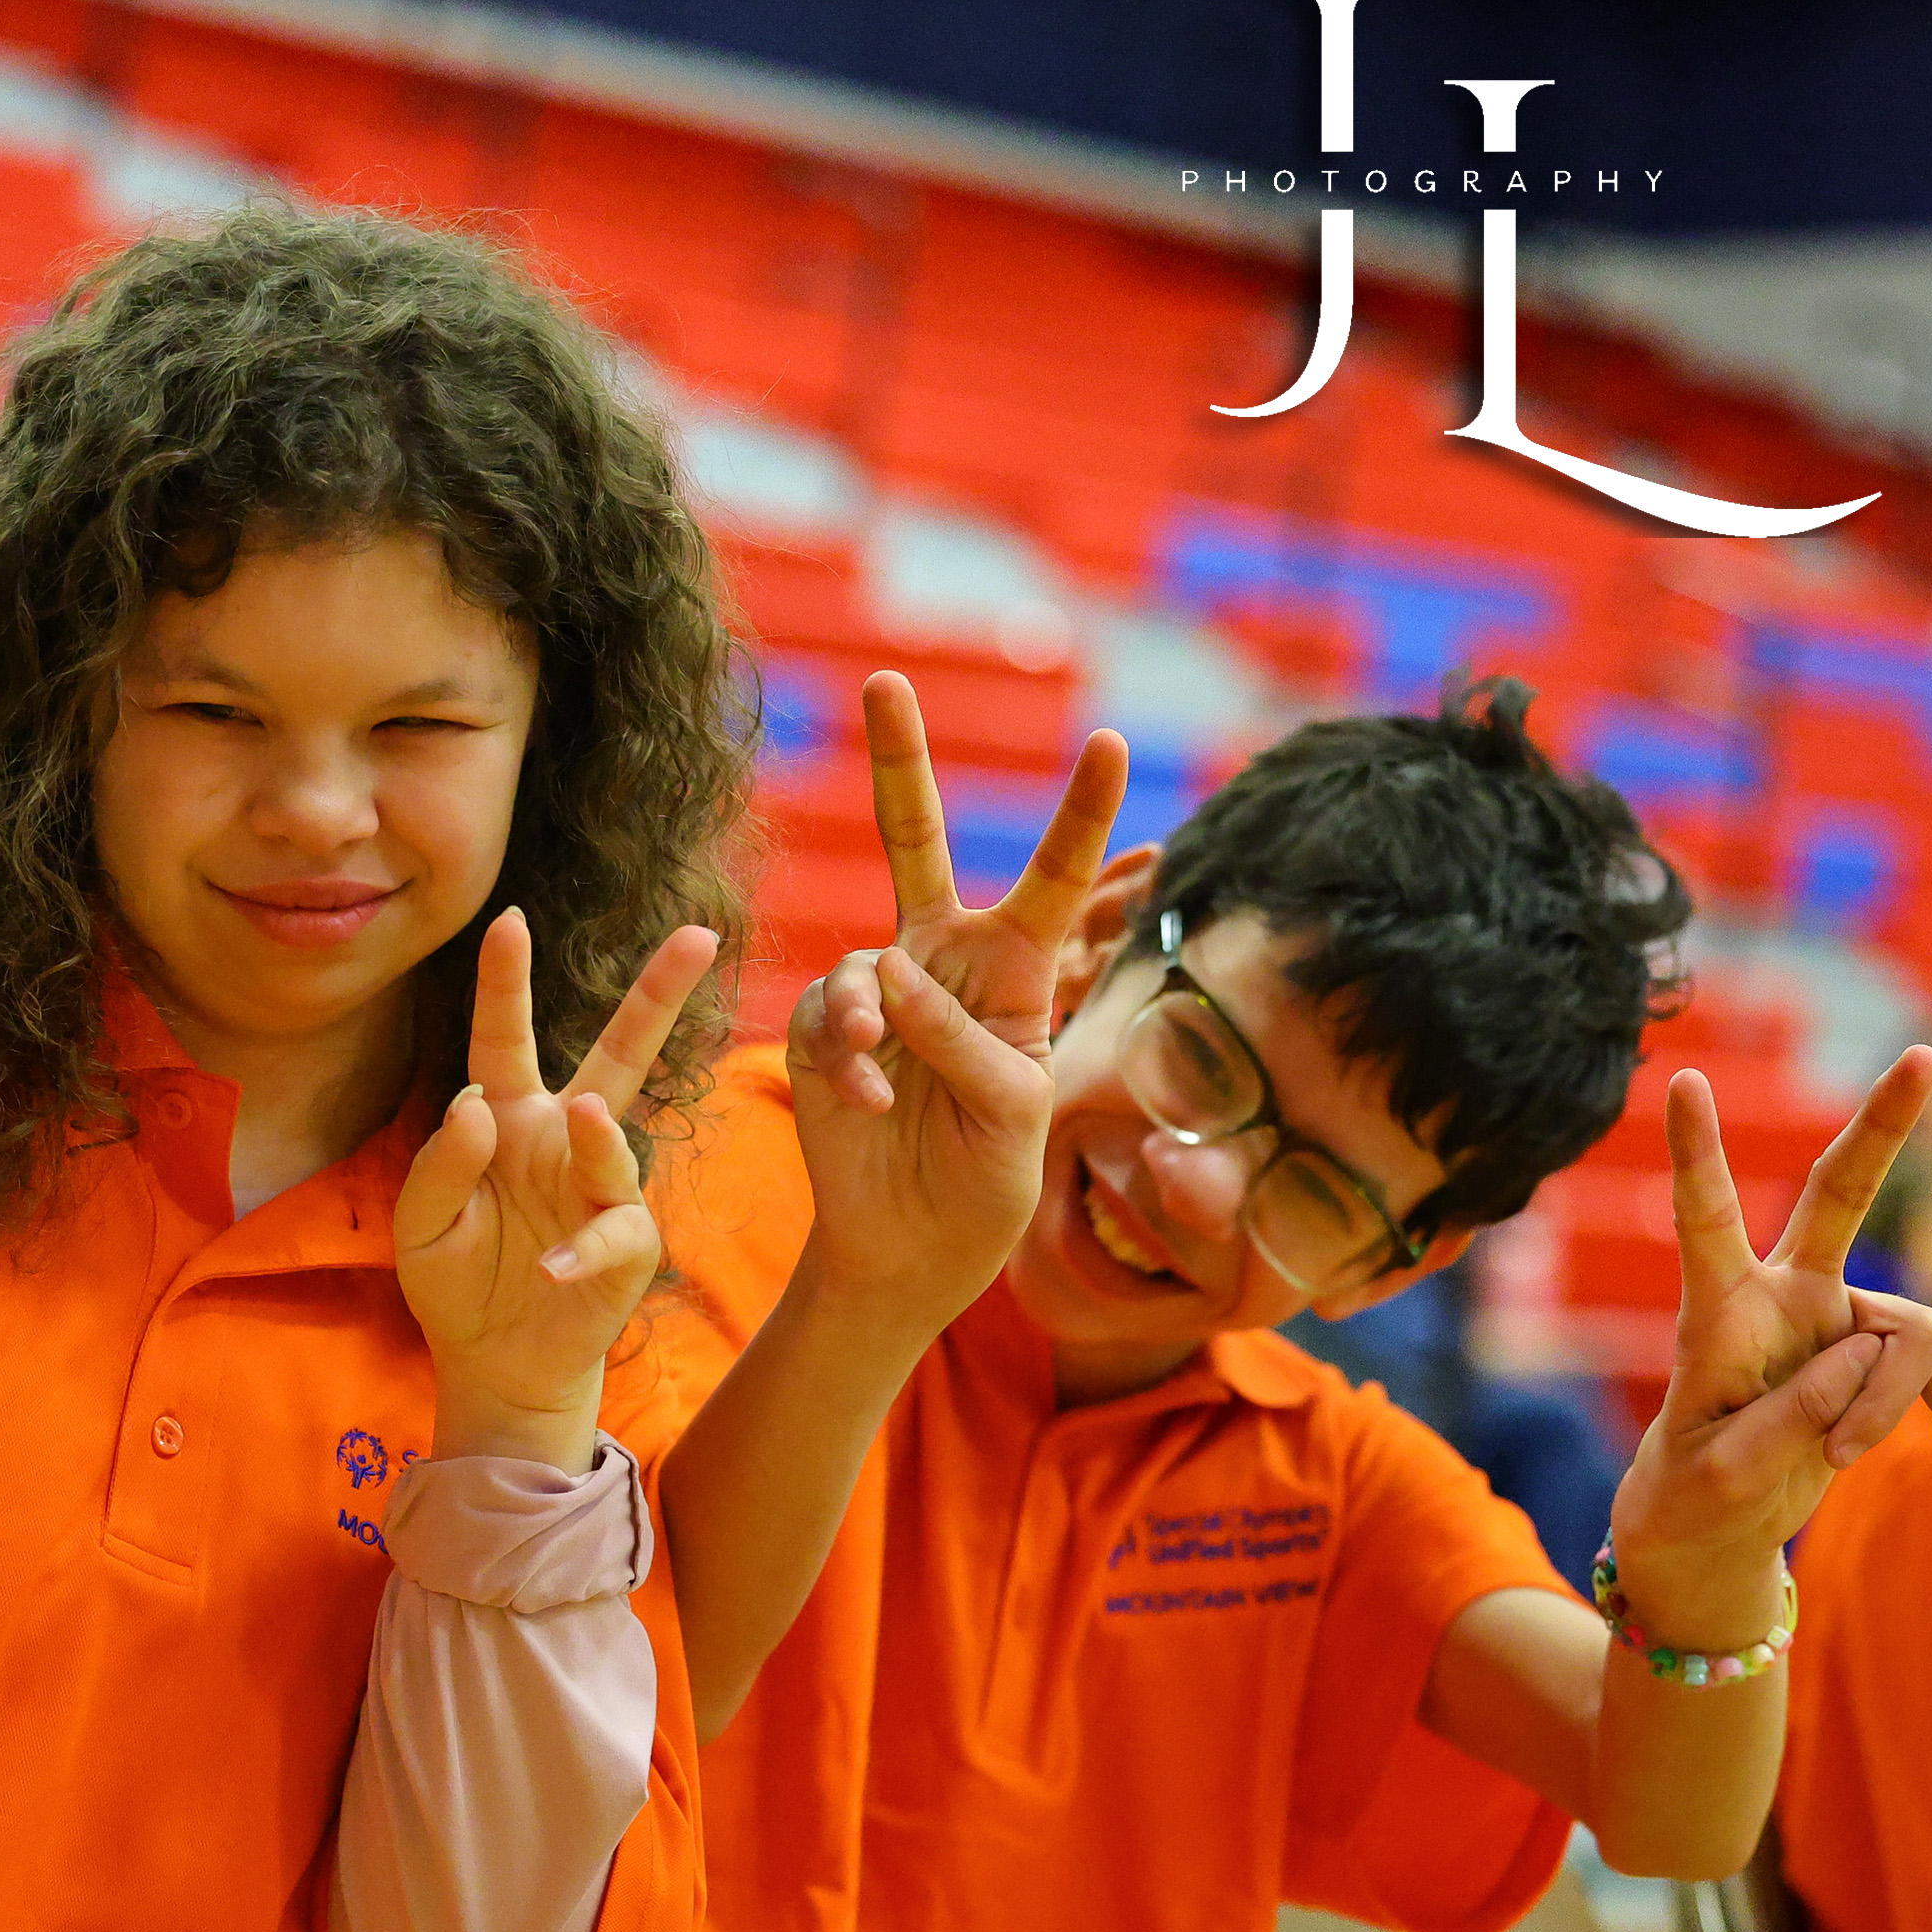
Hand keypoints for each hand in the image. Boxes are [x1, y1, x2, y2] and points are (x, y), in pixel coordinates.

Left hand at [397, 908, 719, 1470]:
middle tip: (701, 936)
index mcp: (509, 1118)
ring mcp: (600, 1189)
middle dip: (658, 996)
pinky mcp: (627, 1246)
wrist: (493, 1363)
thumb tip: (474, 1101)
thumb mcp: (420, 1224)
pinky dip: (580, 1250)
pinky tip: (549, 1269)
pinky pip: (613, 1233)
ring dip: (598, 1131)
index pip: (505, 1038)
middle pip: (618, 1055)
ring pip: (615, 1140)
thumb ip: (438, 1164)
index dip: (507, 981)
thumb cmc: (455, 1279)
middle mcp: (562, 1139)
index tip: (509, 919)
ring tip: (582, 1115)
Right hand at [783, 674, 1126, 1313]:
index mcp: (1017, 974)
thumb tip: (885, 973)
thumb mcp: (1013, 1116)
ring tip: (887, 1085)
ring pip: (867, 961)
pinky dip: (849, 1060)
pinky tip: (869, 1105)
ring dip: (877, 1023)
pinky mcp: (821, 1031)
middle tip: (883, 680)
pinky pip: (829, 1017)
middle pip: (917, 840)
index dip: (1078, 813)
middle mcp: (944, 962)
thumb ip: (964, 1041)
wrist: (909, 1250)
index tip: (1110, 741)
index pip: (1053, 879)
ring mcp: (877, 992)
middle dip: (898, 760)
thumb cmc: (985, 1185)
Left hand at [1605, 1050, 1931, 1646]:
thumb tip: (1861, 1358)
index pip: (1705, 1222)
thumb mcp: (1722, 1473)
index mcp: (1718, 1313)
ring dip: (1887, 1406)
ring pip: (1907, 1335)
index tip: (1684, 1082)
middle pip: (1840, 1195)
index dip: (1697, 1154)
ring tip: (1834, 1456)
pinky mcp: (1873, 1356)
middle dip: (1883, 1126)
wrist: (1713, 1527)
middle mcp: (1783, 1295)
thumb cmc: (1694, 1493)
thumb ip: (1788, 1417)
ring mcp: (1835, 1320)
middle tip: (1923, 1055)